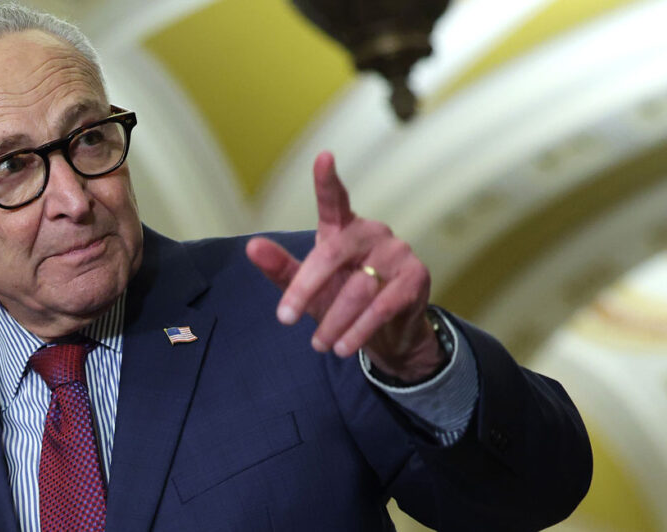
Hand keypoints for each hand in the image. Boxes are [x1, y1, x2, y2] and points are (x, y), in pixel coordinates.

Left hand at [246, 151, 443, 381]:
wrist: (388, 333)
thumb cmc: (342, 299)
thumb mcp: (309, 287)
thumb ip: (281, 269)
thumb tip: (251, 247)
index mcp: (343, 227)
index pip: (334, 199)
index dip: (327, 179)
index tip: (324, 156)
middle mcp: (372, 232)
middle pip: (331, 255)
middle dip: (304, 289)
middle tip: (284, 318)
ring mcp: (397, 252)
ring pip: (357, 288)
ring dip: (334, 321)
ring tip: (319, 345)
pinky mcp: (415, 278)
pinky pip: (381, 307)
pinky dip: (358, 331)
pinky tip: (343, 347)